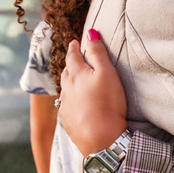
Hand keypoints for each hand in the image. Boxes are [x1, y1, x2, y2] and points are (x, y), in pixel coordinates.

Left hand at [58, 31, 126, 155]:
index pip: (73, 56)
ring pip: (65, 89)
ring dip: (69, 82)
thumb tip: (89, 33)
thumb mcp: (107, 73)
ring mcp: (66, 106)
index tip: (75, 42)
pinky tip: (75, 103)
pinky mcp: (68, 121)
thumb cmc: (108, 104)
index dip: (74, 48)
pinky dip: (70, 100)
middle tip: (74, 59)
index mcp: (76, 75)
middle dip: (70, 64)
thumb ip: (98, 52)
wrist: (101, 139)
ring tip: (74, 80)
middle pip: (66, 72)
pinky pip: (66, 105)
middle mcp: (66, 89)